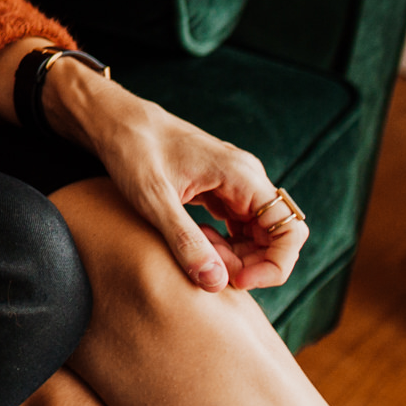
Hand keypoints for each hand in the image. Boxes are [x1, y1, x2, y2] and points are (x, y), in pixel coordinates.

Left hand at [56, 73, 306, 291]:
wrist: (115, 122)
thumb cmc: (132, 151)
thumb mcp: (153, 200)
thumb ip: (185, 240)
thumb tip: (216, 283)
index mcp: (242, 176)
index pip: (290, 230)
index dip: (274, 264)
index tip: (238, 279)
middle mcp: (247, 178)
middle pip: (275, 237)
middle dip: (249, 263)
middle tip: (207, 267)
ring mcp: (235, 184)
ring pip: (257, 234)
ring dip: (235, 255)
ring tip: (195, 251)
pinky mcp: (220, 189)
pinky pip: (238, 226)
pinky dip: (223, 243)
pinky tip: (194, 241)